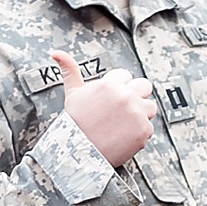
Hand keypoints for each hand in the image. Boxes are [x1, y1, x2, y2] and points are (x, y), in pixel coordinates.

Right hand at [51, 53, 154, 167]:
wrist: (79, 152)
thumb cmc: (74, 122)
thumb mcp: (73, 93)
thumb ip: (69, 70)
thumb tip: (56, 53)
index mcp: (110, 84)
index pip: (126, 76)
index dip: (118, 88)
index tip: (110, 101)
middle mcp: (126, 96)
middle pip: (144, 86)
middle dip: (136, 96)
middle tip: (122, 110)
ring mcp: (137, 113)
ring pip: (150, 107)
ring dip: (141, 114)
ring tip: (123, 124)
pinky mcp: (143, 130)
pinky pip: (149, 127)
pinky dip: (139, 133)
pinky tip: (124, 136)